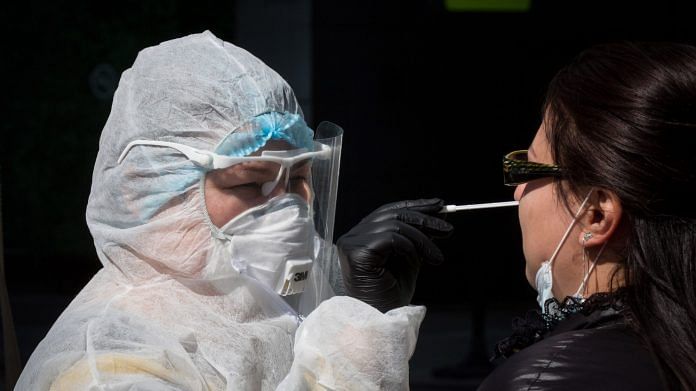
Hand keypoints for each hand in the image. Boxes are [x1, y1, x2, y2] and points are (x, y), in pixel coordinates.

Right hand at [337, 198, 452, 311]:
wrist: (380, 320)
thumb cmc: (391, 295)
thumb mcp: (410, 259)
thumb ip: (417, 237)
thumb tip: (438, 213)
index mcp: (364, 235)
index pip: (390, 211)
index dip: (416, 206)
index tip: (441, 205)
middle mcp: (354, 235)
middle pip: (393, 215)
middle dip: (425, 219)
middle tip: (448, 228)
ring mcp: (352, 242)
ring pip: (395, 225)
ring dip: (422, 239)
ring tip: (437, 256)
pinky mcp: (355, 251)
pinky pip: (391, 238)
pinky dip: (410, 247)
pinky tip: (422, 260)